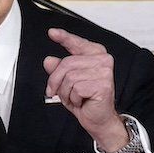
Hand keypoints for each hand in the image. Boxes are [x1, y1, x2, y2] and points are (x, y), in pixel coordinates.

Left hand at [43, 28, 127, 151]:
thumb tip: (49, 60)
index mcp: (95, 54)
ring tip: (74, 98)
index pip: (77, 43)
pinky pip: (75, 89)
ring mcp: (104, 71)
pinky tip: (82, 101)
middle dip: (56, 81)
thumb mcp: (67, 83)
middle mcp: (103, 60)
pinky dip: (73, 99)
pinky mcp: (103, 84)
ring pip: (69, 77)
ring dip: (66, 92)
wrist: (99, 120)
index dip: (64, 37)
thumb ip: (59, 70)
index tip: (52, 33)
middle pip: (66, 63)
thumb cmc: (86, 100)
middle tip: (57, 92)